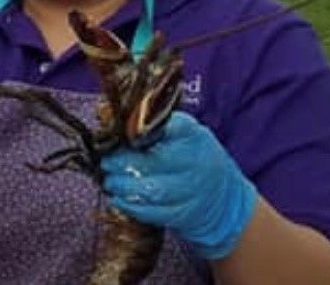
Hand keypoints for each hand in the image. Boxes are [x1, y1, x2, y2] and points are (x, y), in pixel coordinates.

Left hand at [101, 112, 258, 259]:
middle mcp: (196, 162)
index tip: (122, 131)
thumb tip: (110, 114)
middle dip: (121, 161)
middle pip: (154, 161)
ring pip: (151, 189)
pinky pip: (152, 212)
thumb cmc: (195, 158)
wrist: (223, 200)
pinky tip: (118, 198)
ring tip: (109, 180)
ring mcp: (191, 191)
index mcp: (194, 136)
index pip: (171, 126)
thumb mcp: (184, 134)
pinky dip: (130, 206)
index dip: (141, 127)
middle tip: (106, 161)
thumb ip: (155, 125)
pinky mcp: (183, 215)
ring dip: (122, 185)